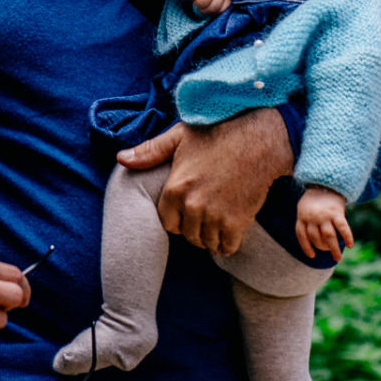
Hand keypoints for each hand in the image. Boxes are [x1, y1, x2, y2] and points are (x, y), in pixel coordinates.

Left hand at [117, 109, 292, 255]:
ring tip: (218, 220)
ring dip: (211, 236)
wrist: (260, 138)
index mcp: (175, 188)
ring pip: (206, 243)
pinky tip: (231, 230)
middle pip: (187, 235)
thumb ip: (150, 151)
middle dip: (195, 227)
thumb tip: (121, 158)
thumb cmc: (218, 132)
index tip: (188, 209)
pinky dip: (228, 243)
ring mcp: (215, 216)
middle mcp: (192, 205)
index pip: (167, 223)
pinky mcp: (237, 222)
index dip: (177, 217)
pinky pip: (226, 247)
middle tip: (206, 213)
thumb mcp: (179, 136)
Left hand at [294, 186, 352, 261]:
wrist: (326, 182)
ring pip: (329, 236)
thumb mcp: (304, 207)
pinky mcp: (336, 212)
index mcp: (302, 216)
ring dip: (334, 249)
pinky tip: (350, 245)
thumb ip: (306, 220)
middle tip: (331, 255)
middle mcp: (312, 217)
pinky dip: (347, 237)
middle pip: (316, 238)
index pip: (301, 235)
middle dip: (322, 249)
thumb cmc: (315, 198)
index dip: (306, 247)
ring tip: (338, 258)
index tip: (312, 256)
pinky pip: (342, 228)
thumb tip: (312, 240)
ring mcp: (324, 215)